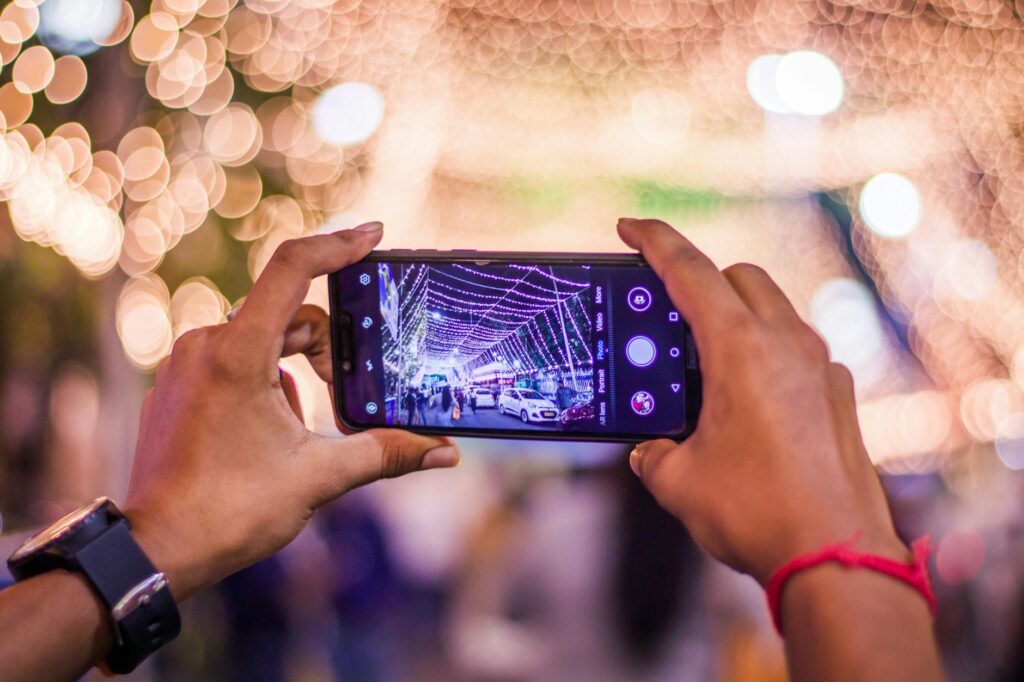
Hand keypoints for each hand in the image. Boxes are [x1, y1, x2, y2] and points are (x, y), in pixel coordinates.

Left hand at [123, 223, 459, 599]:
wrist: (156, 551)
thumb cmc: (229, 511)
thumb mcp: (318, 476)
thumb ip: (384, 453)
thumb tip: (443, 451)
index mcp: (237, 354)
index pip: (293, 269)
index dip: (339, 246)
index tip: (374, 235)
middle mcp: (205, 346)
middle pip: (288, 315)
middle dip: (327, 350)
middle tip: (344, 399)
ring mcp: (186, 364)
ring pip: (262, 338)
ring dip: (297, 369)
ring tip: (305, 427)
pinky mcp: (179, 383)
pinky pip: (235, 358)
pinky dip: (266, 378)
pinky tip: (273, 429)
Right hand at [618, 218, 907, 583]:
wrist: (835, 557)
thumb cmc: (757, 513)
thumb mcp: (677, 481)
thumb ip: (653, 453)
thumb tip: (650, 450)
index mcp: (741, 350)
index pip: (689, 271)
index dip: (653, 241)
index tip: (629, 226)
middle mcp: (787, 344)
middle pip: (738, 276)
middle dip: (698, 279)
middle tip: (663, 310)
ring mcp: (821, 366)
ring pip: (772, 309)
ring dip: (735, 316)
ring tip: (700, 360)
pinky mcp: (839, 394)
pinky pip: (795, 349)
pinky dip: (764, 354)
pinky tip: (745, 400)